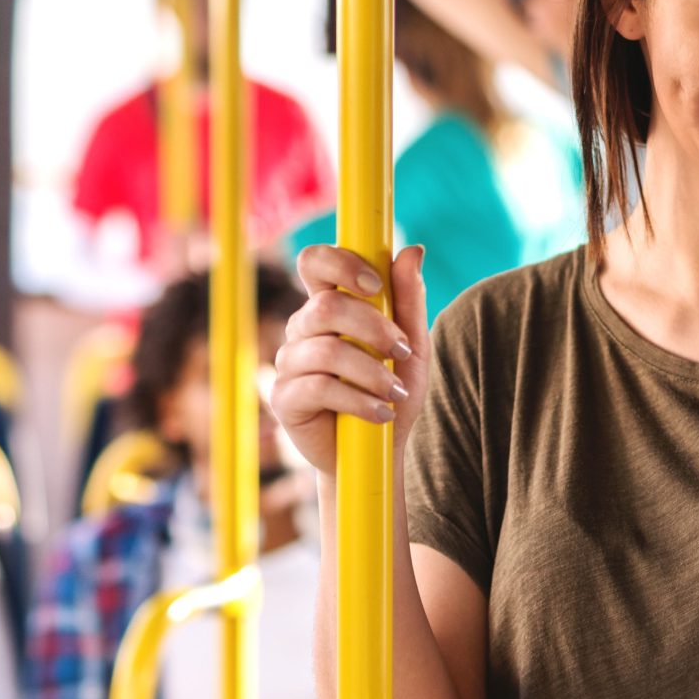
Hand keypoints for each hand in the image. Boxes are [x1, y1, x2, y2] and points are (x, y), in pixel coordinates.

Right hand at [270, 244, 428, 475]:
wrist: (381, 449)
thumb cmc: (392, 390)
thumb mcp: (412, 343)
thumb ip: (409, 299)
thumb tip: (413, 250)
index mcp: (328, 305)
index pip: (315, 262)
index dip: (341, 264)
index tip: (376, 285)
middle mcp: (302, 329)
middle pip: (326, 306)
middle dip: (373, 327)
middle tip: (402, 350)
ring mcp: (289, 363)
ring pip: (327, 350)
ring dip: (372, 372)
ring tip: (396, 393)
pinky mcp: (284, 398)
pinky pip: (319, 387)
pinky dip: (358, 400)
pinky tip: (379, 413)